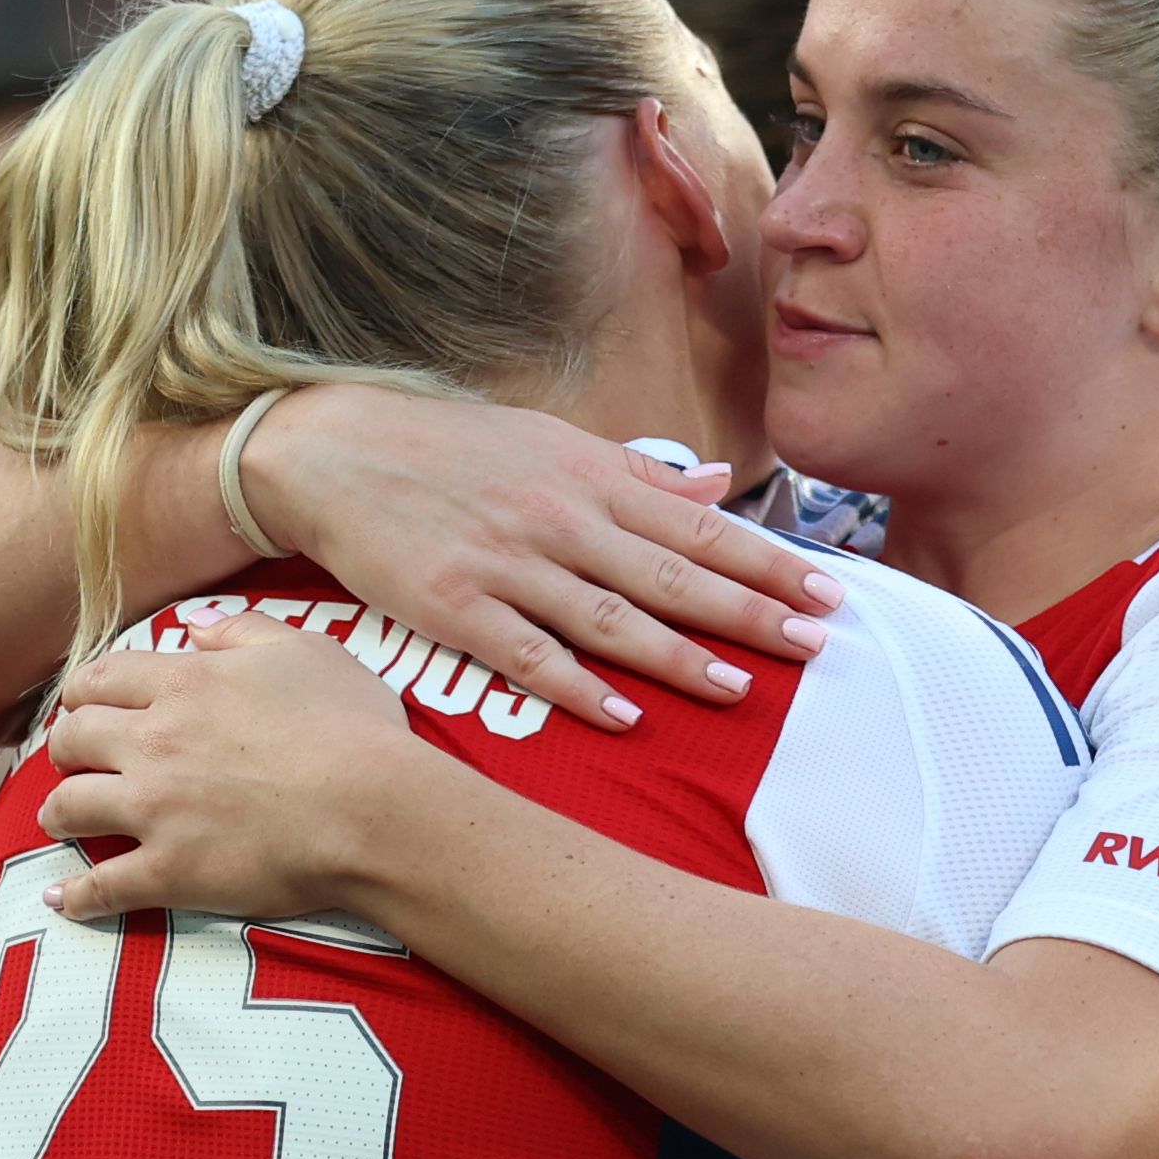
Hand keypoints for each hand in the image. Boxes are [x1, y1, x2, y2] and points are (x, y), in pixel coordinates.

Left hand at [35, 613, 421, 920]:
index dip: (85, 692)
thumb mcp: (308, 652)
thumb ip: (244, 632)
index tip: (85, 704)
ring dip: (56, 813)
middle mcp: (153, 742)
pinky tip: (61, 900)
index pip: (101, 678)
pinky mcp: (168, 872)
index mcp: (183, 684)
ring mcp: (154, 811)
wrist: (375, 811)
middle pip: (71, 739)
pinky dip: (74, 897)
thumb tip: (196, 628)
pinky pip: (99, 887)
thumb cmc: (354, 728)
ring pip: (67, 807)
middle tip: (75, 760)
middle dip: (65, 749)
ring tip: (61, 820)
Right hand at [241, 384, 846, 729]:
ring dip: (678, 657)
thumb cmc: (451, 448)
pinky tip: (623, 716)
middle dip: (749, 611)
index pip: (698, 526)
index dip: (766, 561)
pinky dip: (575, 687)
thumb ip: (639, 472)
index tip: (827, 590)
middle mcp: (558, 518)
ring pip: (609, 618)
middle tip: (815, 643)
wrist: (331, 451)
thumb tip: (718, 483)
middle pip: (670, 574)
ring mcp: (506, 564)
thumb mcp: (550, 441)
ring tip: (740, 689)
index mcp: (589, 476)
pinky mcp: (452, 605)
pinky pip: (525, 654)